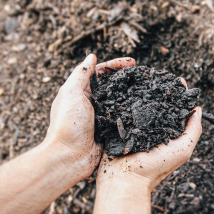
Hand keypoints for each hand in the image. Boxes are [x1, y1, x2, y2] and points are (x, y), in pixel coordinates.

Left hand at [44, 54, 135, 181]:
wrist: (69, 158)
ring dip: (131, 94)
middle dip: (127, 78)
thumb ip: (81, 74)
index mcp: (80, 92)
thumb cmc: (67, 124)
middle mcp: (91, 103)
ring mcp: (101, 118)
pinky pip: (122, 119)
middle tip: (143, 74)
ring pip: (119, 102)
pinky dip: (132, 113)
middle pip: (112, 86)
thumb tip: (91, 55)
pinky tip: (143, 109)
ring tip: (146, 89)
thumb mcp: (71, 93)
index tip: (133, 62)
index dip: (116, 65)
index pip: (100, 73)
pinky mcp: (109, 131)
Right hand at [96, 81, 202, 191]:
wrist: (124, 179)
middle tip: (160, 75)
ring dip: (144, 93)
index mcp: (170, 134)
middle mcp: (154, 129)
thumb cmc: (155, 167)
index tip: (180, 81)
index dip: (180, 96)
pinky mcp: (122, 128)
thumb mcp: (183, 150)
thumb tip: (198, 109)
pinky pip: (126, 111)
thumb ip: (193, 130)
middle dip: (161, 91)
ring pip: (142, 106)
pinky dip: (128, 100)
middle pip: (160, 106)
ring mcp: (137, 128)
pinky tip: (128, 88)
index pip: (177, 111)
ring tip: (144, 77)